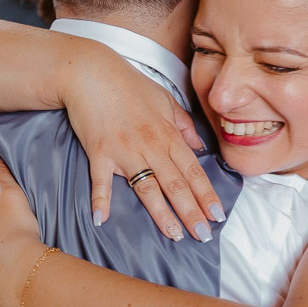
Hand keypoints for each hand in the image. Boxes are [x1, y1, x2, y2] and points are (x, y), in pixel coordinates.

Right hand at [65, 57, 221, 241]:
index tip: (217, 215)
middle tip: (203, 235)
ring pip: (147, 188)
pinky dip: (100, 200)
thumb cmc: (127, 84)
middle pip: (175, 184)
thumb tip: (199, 147)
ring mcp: (124, 150)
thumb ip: (183, 124)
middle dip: (191, 211)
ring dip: (161, 214)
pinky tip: (102, 220)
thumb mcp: (164, 98)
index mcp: (167, 134)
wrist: (90, 71)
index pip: (192, 170)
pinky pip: (100, 181)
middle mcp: (150, 145)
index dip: (206, 194)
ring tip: (174, 235)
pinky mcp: (98, 152)